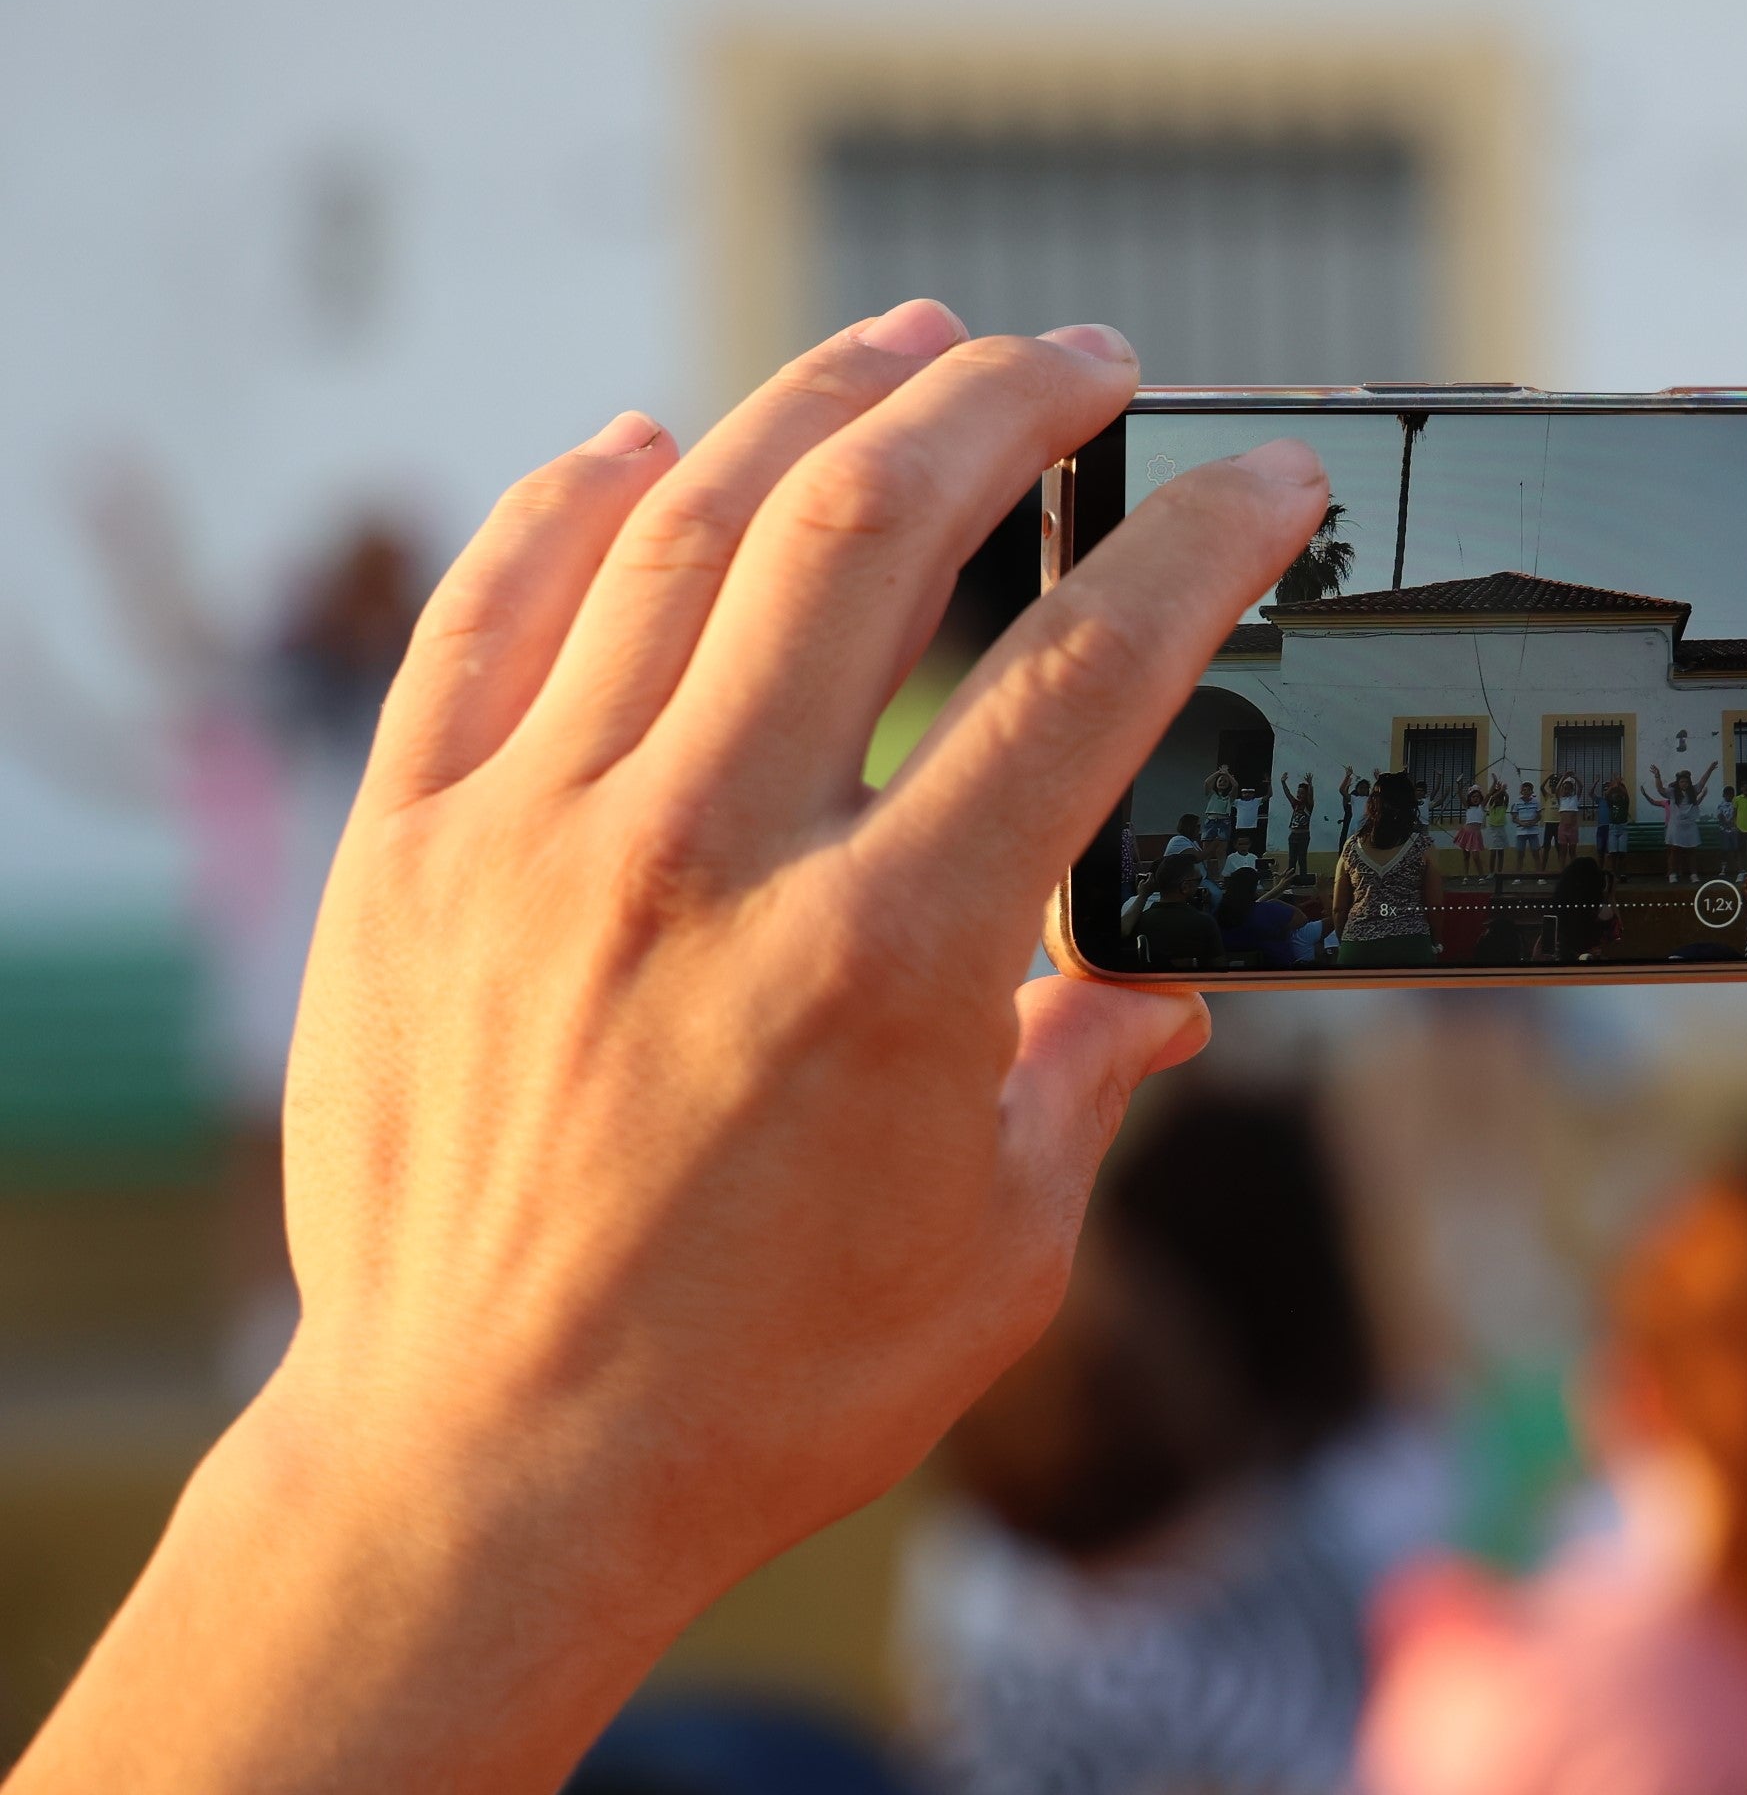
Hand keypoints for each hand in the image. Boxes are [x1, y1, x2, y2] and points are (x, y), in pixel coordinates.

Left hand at [12, 304, 1326, 1793]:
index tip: (1268, 483)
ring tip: (914, 341)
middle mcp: (707, 862)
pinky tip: (645, 440)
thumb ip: (1088, 1080)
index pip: (1081, 675)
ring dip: (819, 401)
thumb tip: (1165, 988)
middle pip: (872, 531)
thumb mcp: (998, 1251)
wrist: (485, 1474)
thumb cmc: (764, 1385)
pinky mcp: (409, 850)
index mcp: (887, 962)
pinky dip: (570, 500)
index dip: (1200, 547)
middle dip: (1008, 401)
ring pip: (688, 529)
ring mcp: (537, 837)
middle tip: (1089, 359)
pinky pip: (488, 613)